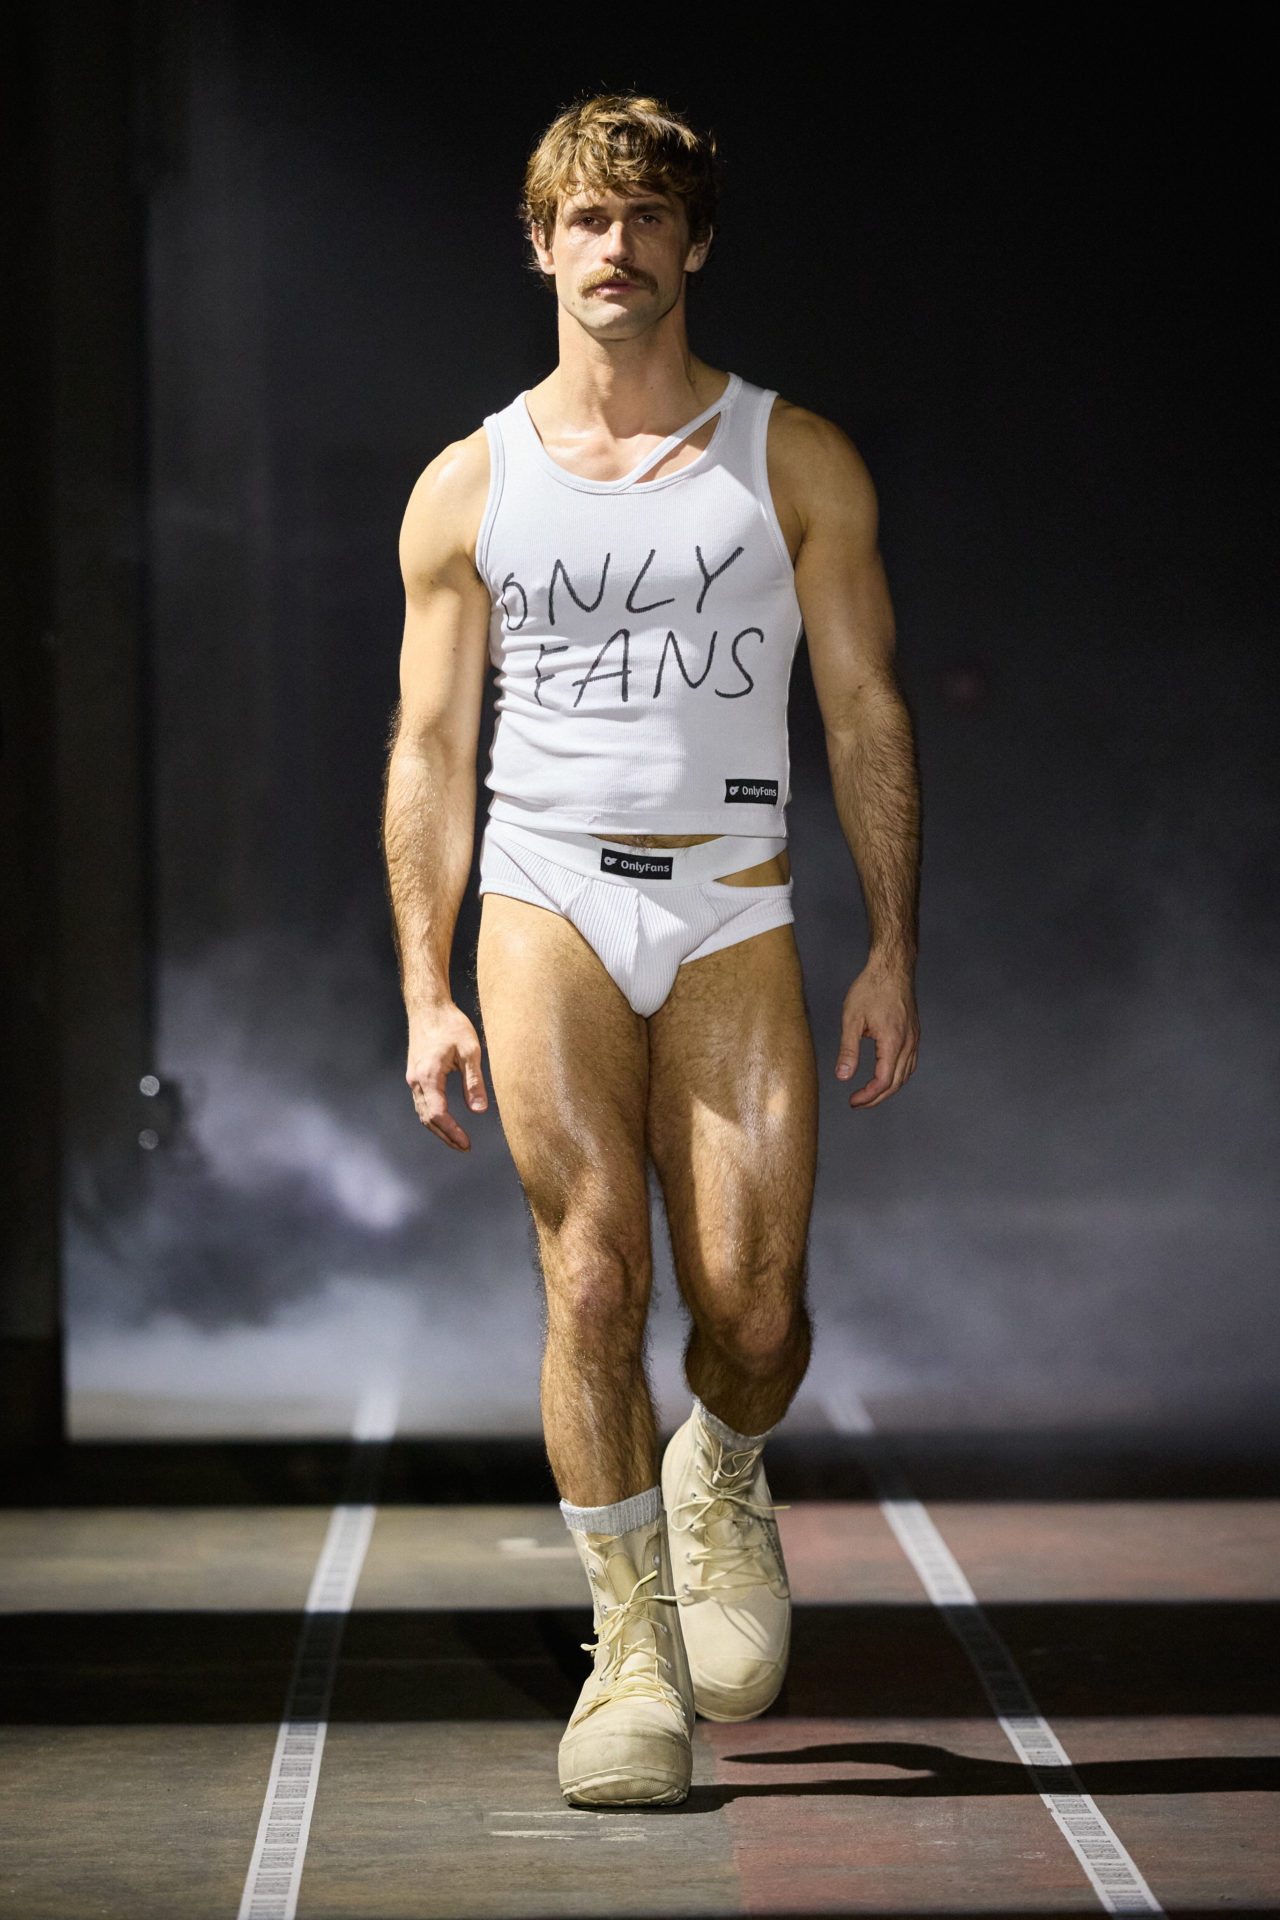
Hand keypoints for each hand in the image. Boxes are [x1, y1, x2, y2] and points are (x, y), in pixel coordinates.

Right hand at [406, 1003, 488, 1149]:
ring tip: (457, 1139)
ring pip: (423, 1112)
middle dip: (446, 1136)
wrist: (429, 1007)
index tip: (467, 1143)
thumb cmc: (451, 1025)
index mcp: (428, 1076)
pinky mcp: (415, 1074)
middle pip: (428, 1118)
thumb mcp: (470, 1051)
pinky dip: (433, 1116)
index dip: (452, 1132)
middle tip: (464, 1147)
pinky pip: (421, 1103)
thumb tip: (479, 1110)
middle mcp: (416, 1080)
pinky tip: (445, 1121)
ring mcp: (413, 1077)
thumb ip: (474, 1082)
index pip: (438, 1114)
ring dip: (439, 1129)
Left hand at [835, 960, 918, 1108]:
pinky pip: (910, 1063)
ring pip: (906, 1075)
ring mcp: (914, 1039)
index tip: (852, 1101)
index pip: (883, 1082)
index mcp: (892, 1042)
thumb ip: (848, 1050)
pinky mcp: (914, 1033)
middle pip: (896, 1083)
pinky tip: (887, 1075)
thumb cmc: (871, 988)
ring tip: (869, 1093)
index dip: (868, 1096)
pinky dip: (898, 1075)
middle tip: (857, 1102)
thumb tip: (843, 1076)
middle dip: (876, 1098)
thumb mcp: (852, 1019)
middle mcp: (908, 1043)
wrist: (892, 968)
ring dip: (889, 1089)